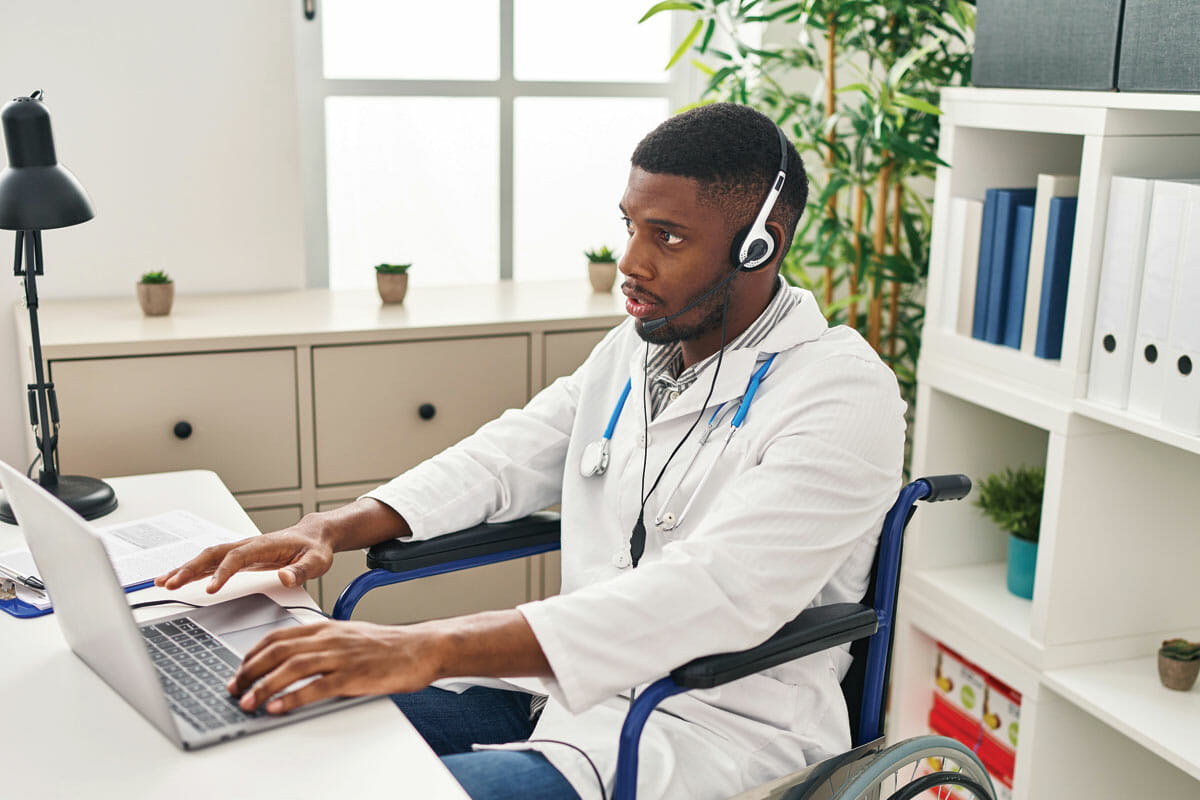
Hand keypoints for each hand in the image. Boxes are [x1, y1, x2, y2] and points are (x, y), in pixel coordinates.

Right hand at [154, 523, 333, 593]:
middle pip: (212, 554)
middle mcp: (248, 545)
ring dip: (184, 569)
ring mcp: (241, 551)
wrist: (314, 535)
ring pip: (207, 557)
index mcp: (264, 545)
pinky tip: (176, 579)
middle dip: (190, 568)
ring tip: (162, 583)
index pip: (237, 558)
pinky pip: (210, 563)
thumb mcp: (317, 561)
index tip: (210, 589)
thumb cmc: (315, 548)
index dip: (222, 572)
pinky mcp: (239, 558)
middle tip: (170, 584)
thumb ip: (302, 570)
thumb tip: (286, 578)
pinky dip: (191, 571)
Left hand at [228, 620, 441, 713]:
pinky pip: (317, 686)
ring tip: (249, 702)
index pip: (277, 637)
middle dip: (250, 671)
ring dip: (265, 686)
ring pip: (292, 667)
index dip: (252, 655)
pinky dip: (294, 697)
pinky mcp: (354, 675)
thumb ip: (320, 644)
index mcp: (325, 628)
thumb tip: (291, 661)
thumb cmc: (386, 646)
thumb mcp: (347, 637)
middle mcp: (329, 638)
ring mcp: (341, 656)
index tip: (239, 671)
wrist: (421, 648)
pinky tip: (279, 707)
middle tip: (235, 688)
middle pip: (278, 651)